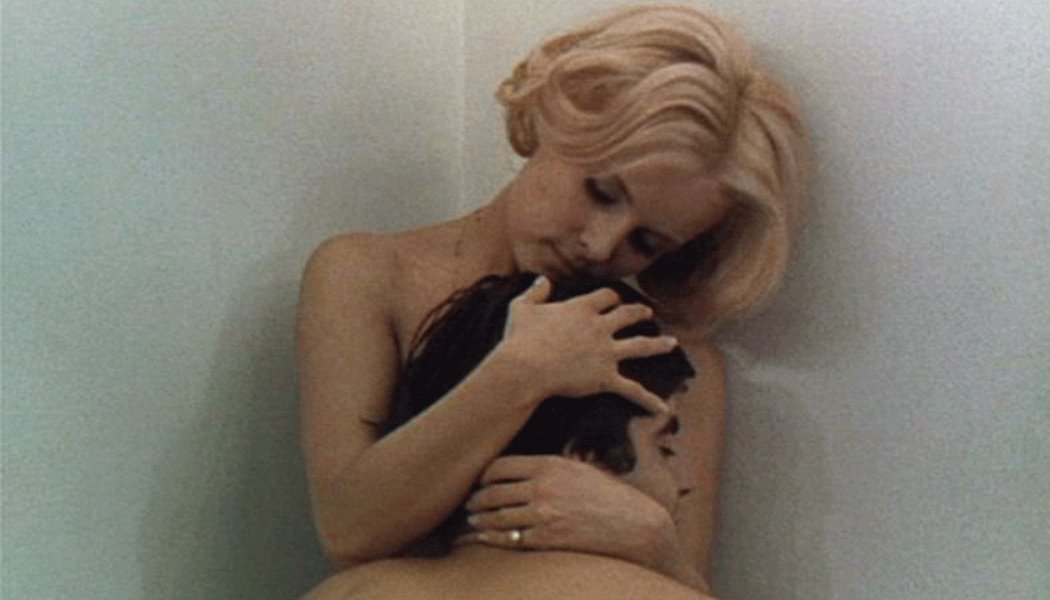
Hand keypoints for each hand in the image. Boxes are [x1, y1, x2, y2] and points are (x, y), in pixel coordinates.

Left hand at [459, 455, 679, 568]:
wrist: (637, 527)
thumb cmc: (610, 497)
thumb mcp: (581, 470)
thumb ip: (551, 468)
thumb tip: (523, 470)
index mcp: (551, 465)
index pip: (501, 466)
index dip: (483, 475)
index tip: (479, 481)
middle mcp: (544, 487)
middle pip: (493, 491)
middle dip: (476, 499)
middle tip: (470, 503)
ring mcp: (544, 515)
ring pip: (497, 516)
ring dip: (480, 520)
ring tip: (473, 521)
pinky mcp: (547, 539)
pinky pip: (508, 538)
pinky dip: (491, 538)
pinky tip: (483, 537)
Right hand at [497, 276, 676, 413]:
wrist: (525, 367)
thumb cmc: (520, 338)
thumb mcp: (522, 308)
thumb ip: (535, 291)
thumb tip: (542, 279)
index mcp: (582, 308)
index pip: (606, 296)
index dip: (611, 297)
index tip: (613, 299)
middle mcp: (600, 327)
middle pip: (627, 315)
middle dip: (639, 313)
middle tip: (647, 313)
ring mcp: (606, 353)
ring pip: (640, 345)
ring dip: (657, 344)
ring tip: (671, 343)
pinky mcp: (606, 378)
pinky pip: (633, 390)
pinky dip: (649, 401)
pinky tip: (664, 410)